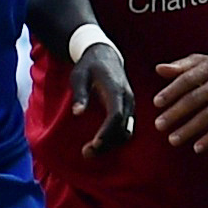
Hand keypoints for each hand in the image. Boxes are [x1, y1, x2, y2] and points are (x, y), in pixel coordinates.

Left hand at [71, 37, 135, 154]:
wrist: (105, 55)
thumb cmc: (89, 66)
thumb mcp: (79, 76)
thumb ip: (80, 95)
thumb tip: (77, 113)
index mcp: (115, 89)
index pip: (116, 115)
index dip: (106, 131)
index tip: (94, 143)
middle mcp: (127, 98)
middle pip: (123, 127)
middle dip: (106, 143)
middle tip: (86, 153)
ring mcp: (130, 104)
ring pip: (126, 130)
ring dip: (110, 144)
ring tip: (90, 151)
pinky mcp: (128, 108)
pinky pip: (126, 128)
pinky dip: (114, 138)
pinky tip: (100, 144)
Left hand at [150, 47, 207, 154]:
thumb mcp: (203, 61)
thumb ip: (180, 66)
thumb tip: (159, 69)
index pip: (187, 79)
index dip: (171, 91)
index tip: (156, 103)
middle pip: (195, 98)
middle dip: (176, 113)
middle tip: (159, 125)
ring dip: (189, 129)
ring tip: (173, 139)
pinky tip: (197, 147)